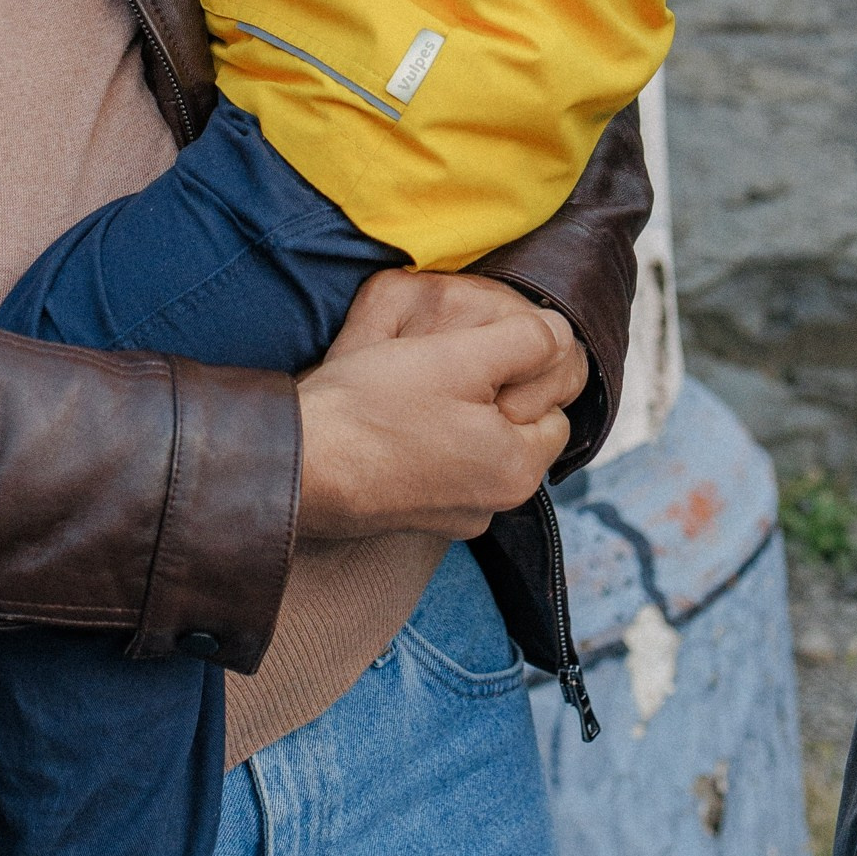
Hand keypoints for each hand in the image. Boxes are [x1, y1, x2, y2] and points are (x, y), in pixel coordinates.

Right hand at [296, 286, 579, 543]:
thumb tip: (561, 336)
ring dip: (459, 419)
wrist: (295, 464)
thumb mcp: (459, 357)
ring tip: (413, 391)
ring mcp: (451, 519)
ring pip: (477, 449)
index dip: (524, 371)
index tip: (478, 353)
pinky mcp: (413, 519)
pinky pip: (442, 470)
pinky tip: (394, 423)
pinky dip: (429, 445)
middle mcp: (492, 506)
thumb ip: (526, 341)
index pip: (555, 409)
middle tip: (443, 367)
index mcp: (516, 470)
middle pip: (516, 431)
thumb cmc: (374, 408)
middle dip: (492, 396)